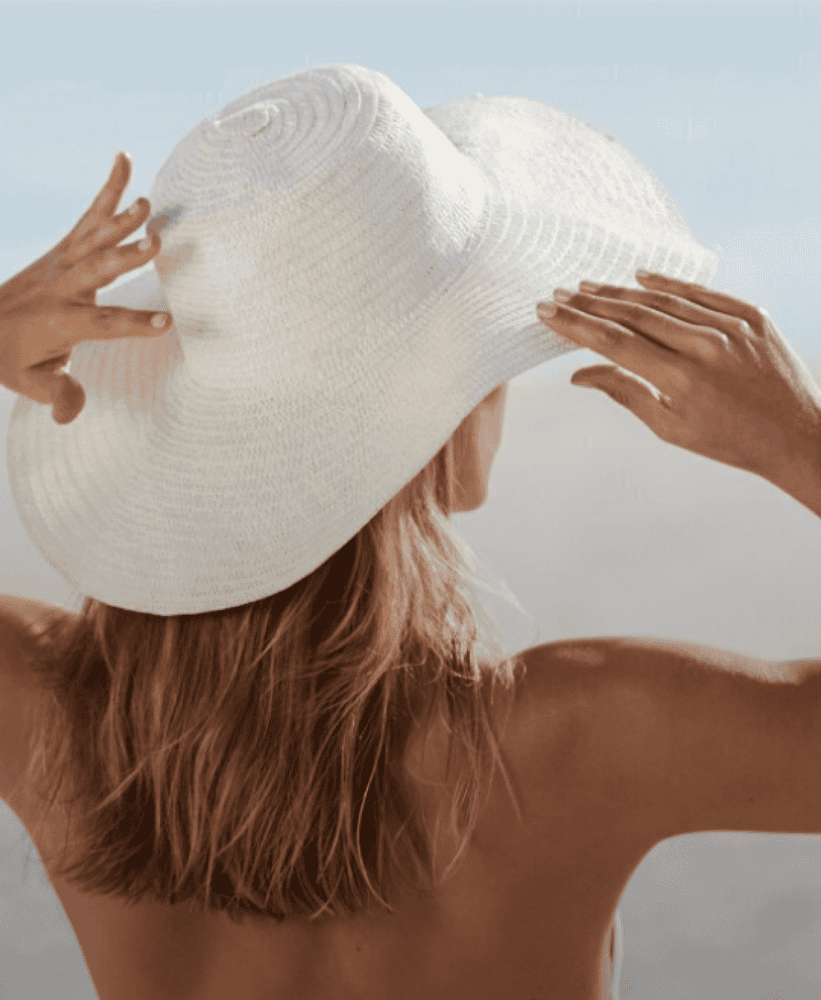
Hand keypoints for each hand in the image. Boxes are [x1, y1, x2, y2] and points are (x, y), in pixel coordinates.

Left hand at [0, 151, 169, 424]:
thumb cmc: (11, 357)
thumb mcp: (30, 383)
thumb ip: (55, 396)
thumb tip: (68, 416)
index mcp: (61, 321)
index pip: (103, 324)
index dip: (133, 324)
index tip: (167, 323)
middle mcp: (63, 287)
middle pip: (98, 270)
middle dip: (126, 257)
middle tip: (155, 241)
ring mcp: (63, 262)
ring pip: (95, 238)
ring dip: (121, 220)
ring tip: (147, 202)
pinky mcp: (64, 247)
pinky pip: (89, 215)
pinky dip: (107, 188)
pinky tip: (124, 159)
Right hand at [536, 272, 820, 487]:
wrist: (797, 434)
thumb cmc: (729, 440)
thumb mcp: (670, 428)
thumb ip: (625, 393)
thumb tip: (578, 374)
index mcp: (682, 381)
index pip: (615, 343)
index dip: (577, 326)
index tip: (548, 312)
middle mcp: (706, 348)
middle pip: (634, 316)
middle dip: (590, 304)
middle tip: (559, 294)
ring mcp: (732, 327)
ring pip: (664, 300)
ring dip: (620, 292)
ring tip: (588, 286)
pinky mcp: (752, 314)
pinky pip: (700, 292)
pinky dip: (668, 283)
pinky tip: (639, 277)